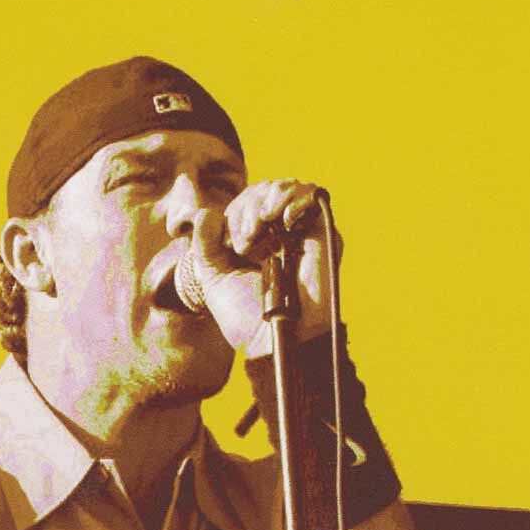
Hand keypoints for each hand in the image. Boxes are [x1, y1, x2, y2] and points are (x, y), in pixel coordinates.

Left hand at [187, 179, 341, 356]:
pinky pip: (313, 199)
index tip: (233, 245)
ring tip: (262, 222)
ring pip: (288, 189)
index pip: (247, 202)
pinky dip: (294, 199)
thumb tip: (205, 214)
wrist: (273, 340)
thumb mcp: (213, 277)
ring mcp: (302, 234)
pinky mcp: (324, 237)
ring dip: (268, 200)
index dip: (237, 212)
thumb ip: (204, 245)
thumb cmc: (243, 315)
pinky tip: (282, 219)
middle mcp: (279, 235)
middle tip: (245, 242)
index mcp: (255, 241)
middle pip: (265, 191)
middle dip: (248, 208)